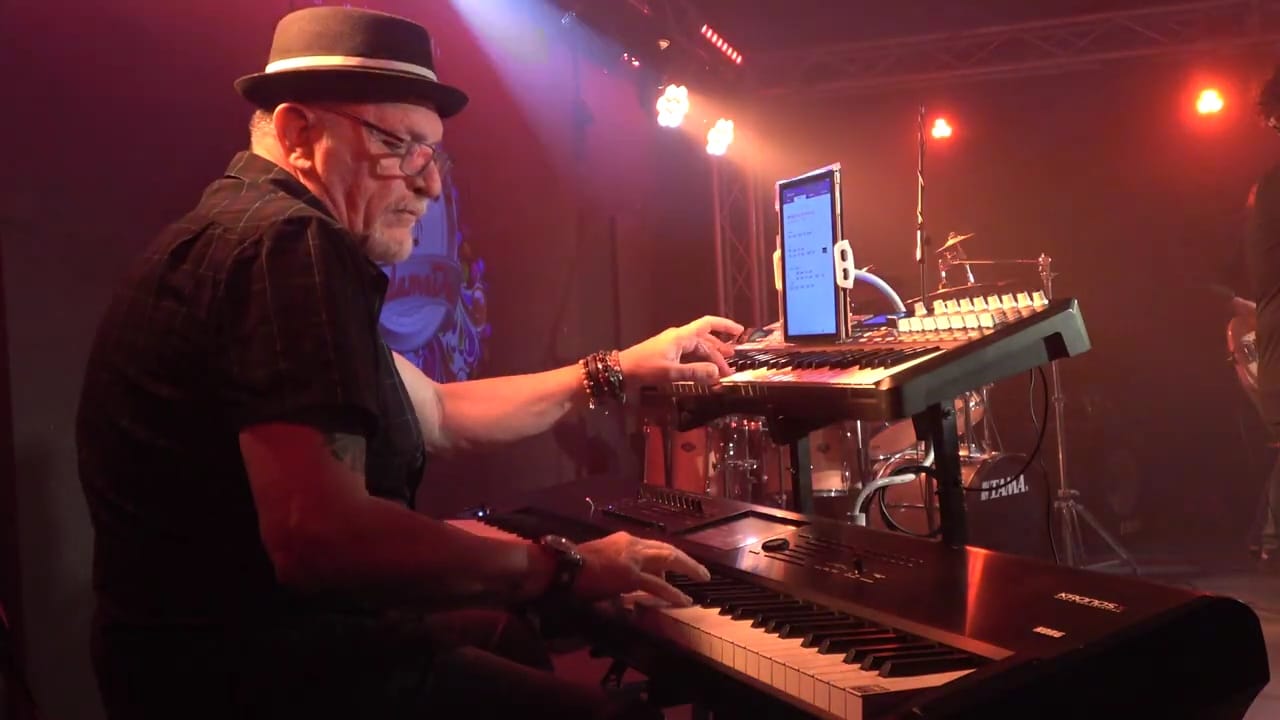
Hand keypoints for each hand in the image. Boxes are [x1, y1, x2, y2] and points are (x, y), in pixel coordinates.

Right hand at [572, 532, 711, 606]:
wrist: (562, 565)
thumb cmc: (576, 565)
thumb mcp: (603, 559)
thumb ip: (621, 568)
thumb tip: (632, 584)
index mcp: (625, 541)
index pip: (655, 547)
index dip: (671, 557)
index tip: (681, 566)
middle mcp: (632, 544)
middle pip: (667, 550)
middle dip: (687, 560)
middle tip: (702, 572)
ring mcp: (632, 558)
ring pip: (668, 560)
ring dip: (688, 568)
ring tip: (701, 578)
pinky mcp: (629, 574)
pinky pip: (656, 585)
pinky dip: (672, 593)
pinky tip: (684, 600)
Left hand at [618, 315, 744, 386]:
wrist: (622, 369)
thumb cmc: (645, 368)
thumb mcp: (671, 372)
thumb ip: (695, 372)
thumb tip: (717, 373)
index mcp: (681, 336)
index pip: (708, 324)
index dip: (725, 325)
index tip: (740, 331)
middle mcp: (679, 337)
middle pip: (705, 341)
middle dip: (720, 353)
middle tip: (730, 368)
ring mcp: (673, 345)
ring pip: (698, 349)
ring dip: (710, 359)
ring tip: (721, 371)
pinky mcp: (668, 354)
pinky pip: (689, 355)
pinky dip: (699, 363)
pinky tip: (704, 372)